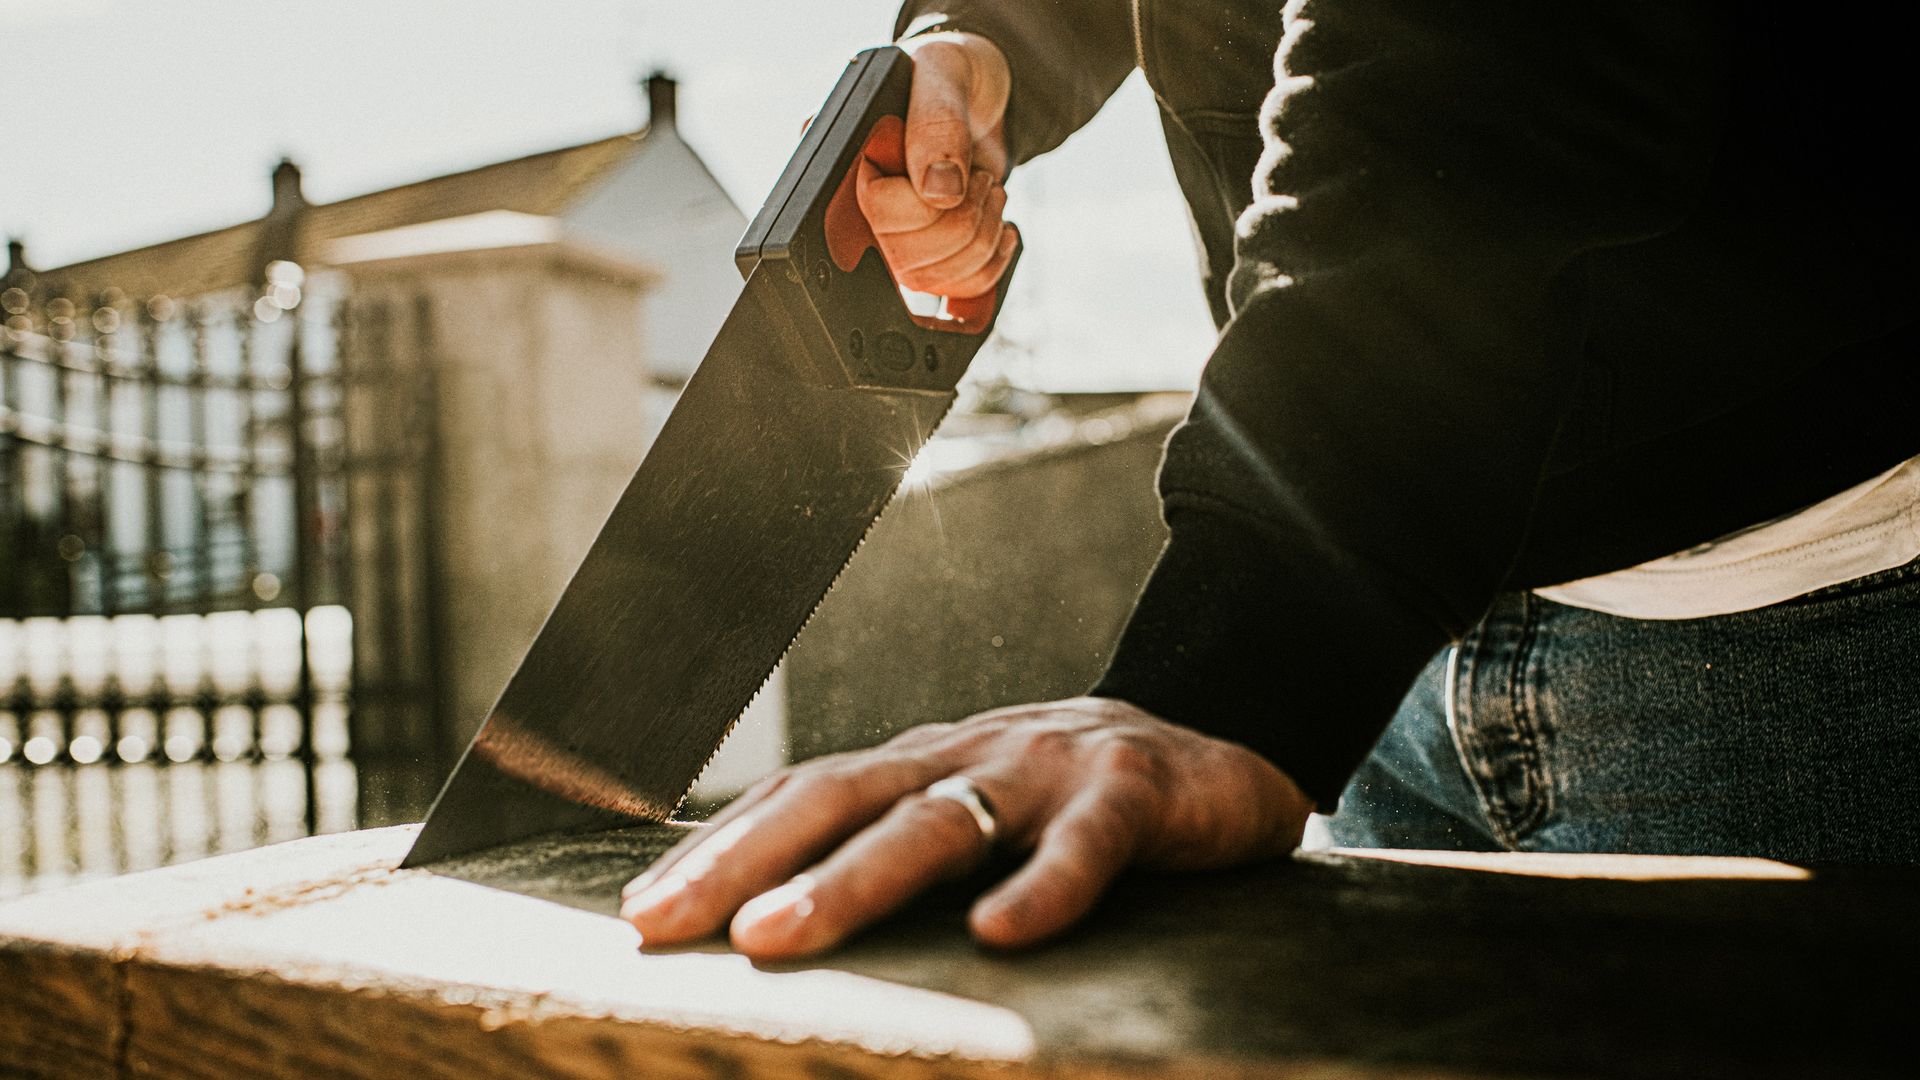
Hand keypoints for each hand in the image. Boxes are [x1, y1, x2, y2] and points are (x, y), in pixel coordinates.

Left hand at [621, 697, 1314, 959]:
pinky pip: (1084, 844)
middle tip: (664, 924)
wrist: (1215, 746)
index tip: (639, 913)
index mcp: (919, 765)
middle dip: (742, 861)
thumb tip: (773, 920)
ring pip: (938, 821)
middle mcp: (965, 756)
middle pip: (838, 800)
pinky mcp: (1131, 791)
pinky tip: (1002, 937)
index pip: (799, 796)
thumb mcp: (970, 817)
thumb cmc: (1068, 800)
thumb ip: (891, 852)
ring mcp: (1045, 768)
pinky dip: (1042, 888)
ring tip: (777, 935)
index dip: (718, 848)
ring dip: (850, 879)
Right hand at [858, 31, 1018, 297]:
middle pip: (905, 259)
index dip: (925, 197)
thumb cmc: (948, 73)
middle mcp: (855, 206)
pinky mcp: (923, 257)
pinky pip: (955, 289)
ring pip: (931, 279)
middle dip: (962, 220)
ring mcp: (887, 238)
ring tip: (988, 191)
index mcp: (843, 158)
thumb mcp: (941, 75)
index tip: (954, 164)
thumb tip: (940, 192)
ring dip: (980, 237)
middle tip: (978, 177)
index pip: (876, 211)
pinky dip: (990, 261)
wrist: (976, 93)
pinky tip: (996, 224)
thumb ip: (936, 124)